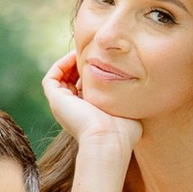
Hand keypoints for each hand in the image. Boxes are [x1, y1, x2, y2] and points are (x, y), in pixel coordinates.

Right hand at [42, 52, 139, 184]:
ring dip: (70, 63)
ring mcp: (62, 106)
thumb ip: (129, 101)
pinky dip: (61, 64)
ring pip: (60, 78)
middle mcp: (72, 110)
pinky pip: (51, 78)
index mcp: (88, 114)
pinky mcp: (55, 100)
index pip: (86, 88)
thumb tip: (141, 92)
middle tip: (95, 53)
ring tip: (85, 51)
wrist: (108, 139)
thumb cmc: (123, 131)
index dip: (94, 73)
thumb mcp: (128, 112)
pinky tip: (77, 56)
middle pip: (71, 81)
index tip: (106, 62)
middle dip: (81, 65)